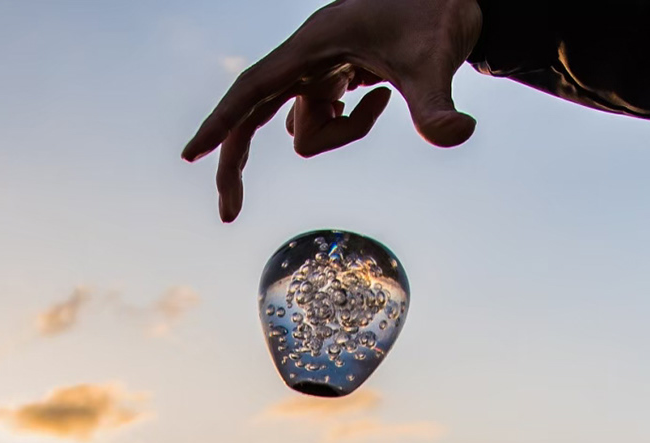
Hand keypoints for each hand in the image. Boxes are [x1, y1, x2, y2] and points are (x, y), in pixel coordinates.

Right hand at [181, 0, 484, 221]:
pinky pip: (324, 123)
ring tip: (385, 95)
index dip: (221, 122)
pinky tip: (380, 94)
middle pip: (252, 116)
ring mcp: (312, 70)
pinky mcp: (326, 80)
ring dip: (343, 133)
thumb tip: (458, 133)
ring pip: (305, 129)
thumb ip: (437, 104)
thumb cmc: (438, 16)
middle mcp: (303, 58)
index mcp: (313, 45)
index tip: (190, 154)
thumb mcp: (437, 59)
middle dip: (238, 162)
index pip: (253, 88)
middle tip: (230, 216)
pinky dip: (349, 126)